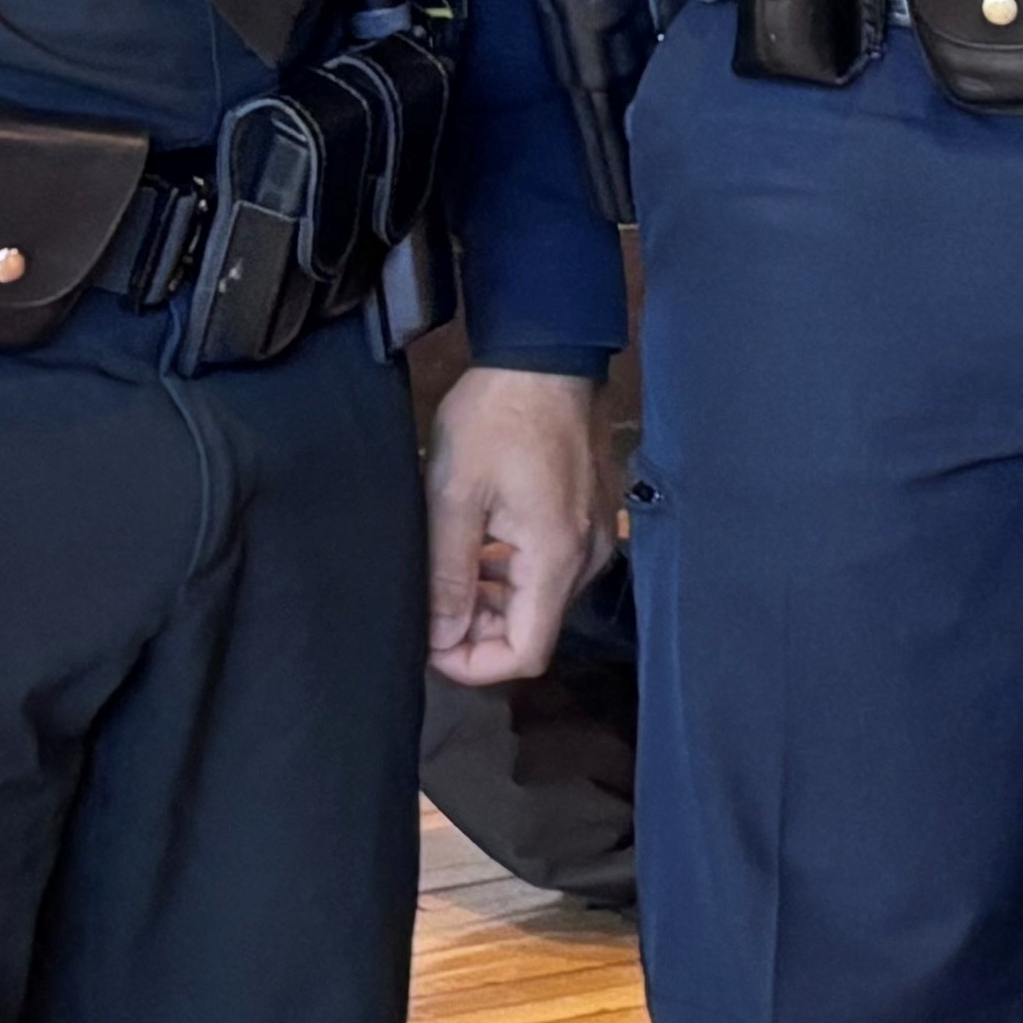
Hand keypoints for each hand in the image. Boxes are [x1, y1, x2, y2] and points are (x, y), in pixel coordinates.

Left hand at [426, 363, 615, 686]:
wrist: (546, 357)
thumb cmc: (495, 419)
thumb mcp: (453, 498)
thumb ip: (449, 577)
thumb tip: (442, 640)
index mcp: (554, 558)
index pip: (527, 652)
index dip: (475, 665)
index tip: (429, 645)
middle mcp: (585, 559)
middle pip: (535, 630)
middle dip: (478, 633)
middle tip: (429, 606)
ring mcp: (593, 538)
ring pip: (542, 602)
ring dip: (493, 603)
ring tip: (448, 575)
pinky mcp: (590, 518)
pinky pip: (551, 570)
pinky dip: (513, 575)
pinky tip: (481, 547)